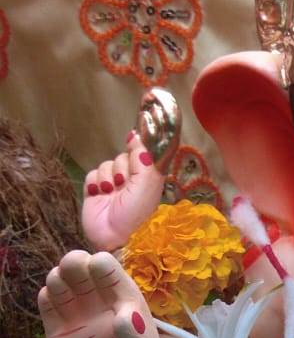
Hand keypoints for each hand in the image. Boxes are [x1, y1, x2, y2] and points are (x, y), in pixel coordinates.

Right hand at [38, 250, 162, 337]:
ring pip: (62, 283)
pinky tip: (50, 299)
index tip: (97, 265)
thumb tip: (126, 316)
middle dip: (75, 262)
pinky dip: (46, 297)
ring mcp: (77, 313)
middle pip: (81, 270)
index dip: (102, 264)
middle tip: (72, 265)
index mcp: (123, 298)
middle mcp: (98, 301)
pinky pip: (48, 305)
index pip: (109, 271)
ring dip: (58, 277)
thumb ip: (134, 334)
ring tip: (59, 282)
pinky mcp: (58, 330)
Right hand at [82, 88, 180, 251]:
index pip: (153, 146)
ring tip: (115, 194)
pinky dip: (97, 183)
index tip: (153, 98)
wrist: (115, 239)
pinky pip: (95, 173)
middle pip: (127, 152)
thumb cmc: (138, 214)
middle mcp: (135, 177)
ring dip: (110, 176)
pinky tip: (102, 196)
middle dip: (125, 165)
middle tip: (127, 184)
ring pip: (109, 162)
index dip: (153, 126)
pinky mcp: (97, 189)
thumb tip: (138, 134)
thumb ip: (146, 156)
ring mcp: (115, 183)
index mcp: (153, 176)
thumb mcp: (148, 182)